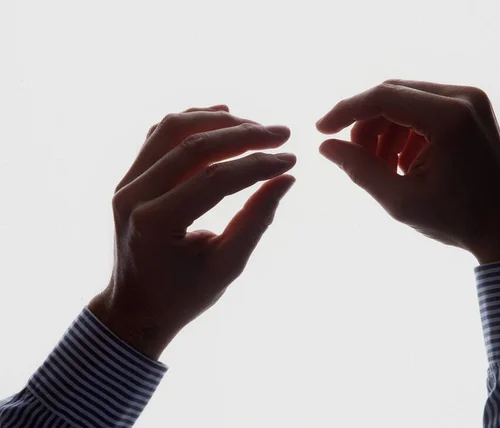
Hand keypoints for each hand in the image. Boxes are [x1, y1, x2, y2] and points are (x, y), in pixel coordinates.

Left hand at [88, 106, 296, 359]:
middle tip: (282, 134)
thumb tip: (286, 179)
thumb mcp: (227, 266)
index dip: (258, 165)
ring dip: (218, 122)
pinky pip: (159, 136)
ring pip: (171, 129)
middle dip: (244, 134)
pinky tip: (221, 117)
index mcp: (156, 223)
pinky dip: (191, 121)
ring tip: (256, 126)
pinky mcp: (128, 177)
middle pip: (193, 144)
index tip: (291, 160)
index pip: (215, 178)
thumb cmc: (182, 296)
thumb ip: (256, 220)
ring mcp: (126, 182)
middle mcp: (133, 195)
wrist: (133, 309)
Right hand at [316, 80, 499, 263]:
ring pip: (406, 100)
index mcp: (449, 117)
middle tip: (353, 156)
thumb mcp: (399, 199)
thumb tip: (325, 147)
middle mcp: (464, 98)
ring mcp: (471, 100)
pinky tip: (404, 163)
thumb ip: (359, 168)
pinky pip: (423, 108)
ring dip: (384, 130)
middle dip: (365, 124)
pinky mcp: (472, 109)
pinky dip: (404, 131)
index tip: (321, 130)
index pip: (383, 97)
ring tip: (382, 167)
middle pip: (393, 94)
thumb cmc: (457, 220)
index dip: (346, 111)